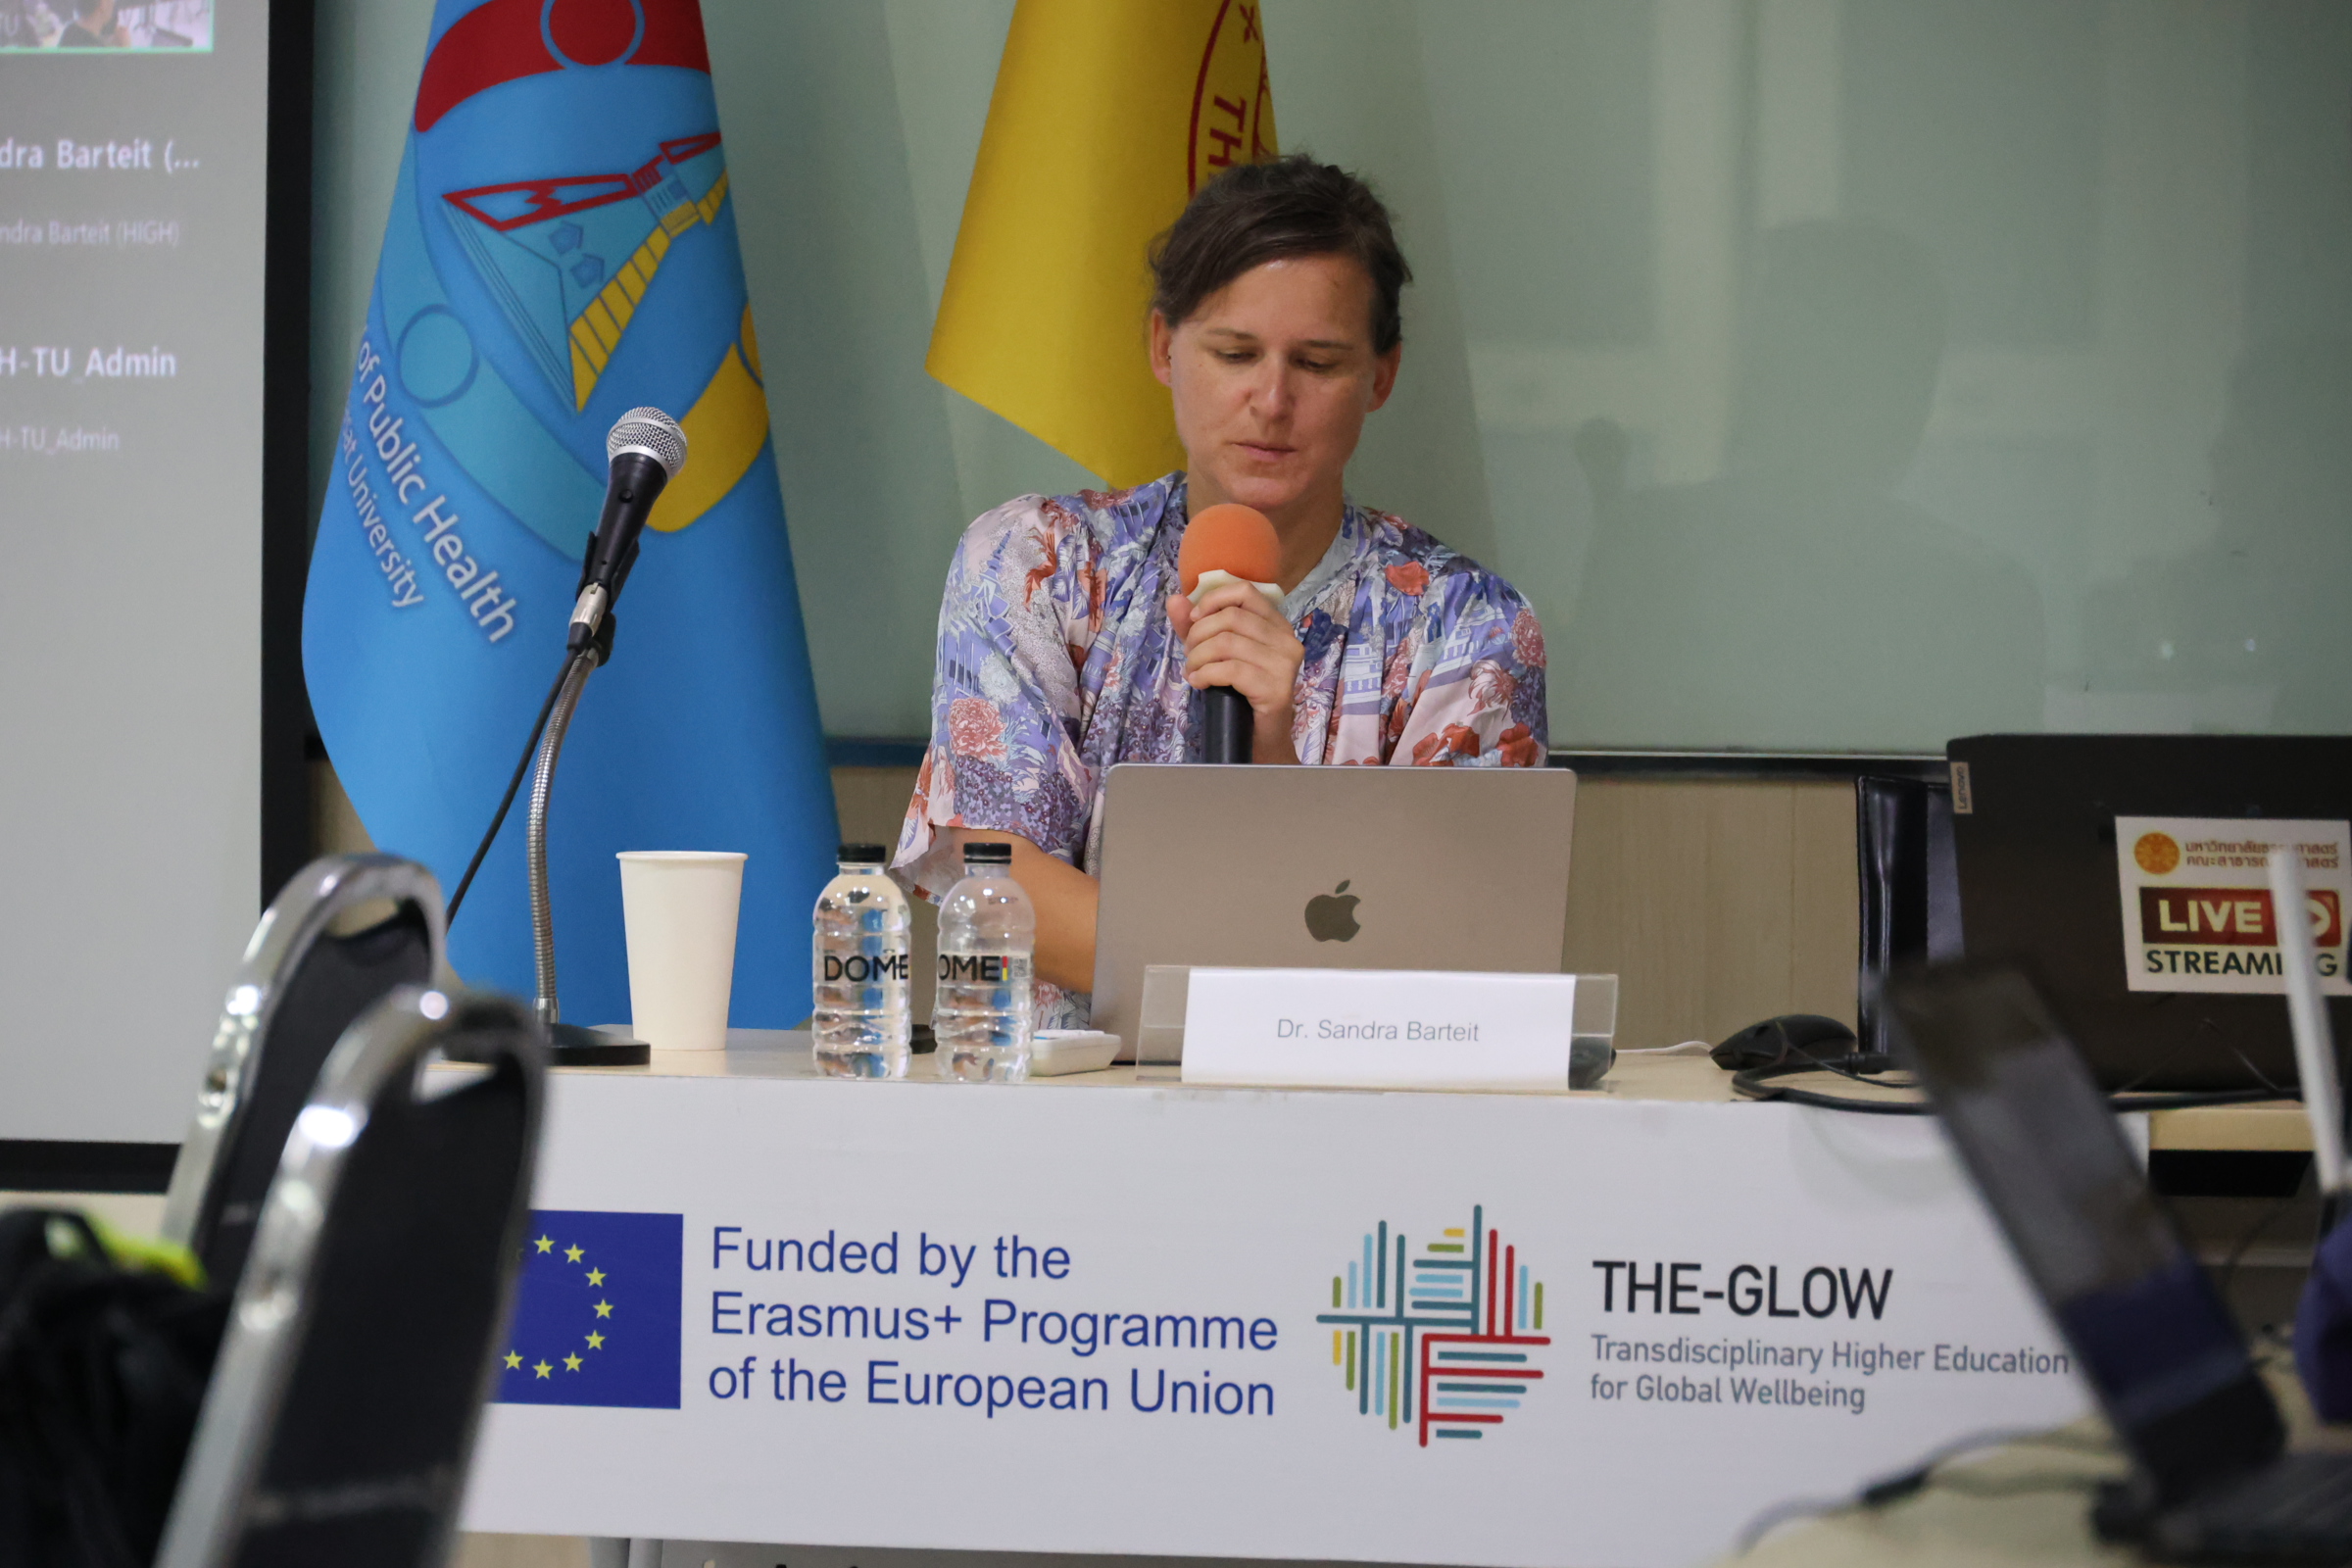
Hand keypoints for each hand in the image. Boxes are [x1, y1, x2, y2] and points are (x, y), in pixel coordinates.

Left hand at [1167, 583, 1303, 763]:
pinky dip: (1205, 674)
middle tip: (1190, 655)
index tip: (1194, 620)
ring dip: (1198, 657)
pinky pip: (1231, 670)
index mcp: (1276, 625)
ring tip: (1192, 671)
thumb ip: (1196, 626)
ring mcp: (1285, 664)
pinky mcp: (1276, 689)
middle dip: (1199, 635)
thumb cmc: (1241, 694)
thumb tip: (1175, 600)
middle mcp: (1286, 640)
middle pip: (1231, 618)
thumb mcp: (1215, 654)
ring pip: (1227, 643)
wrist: (1261, 739)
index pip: (1245, 592)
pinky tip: (1198, 683)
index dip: (1212, 600)